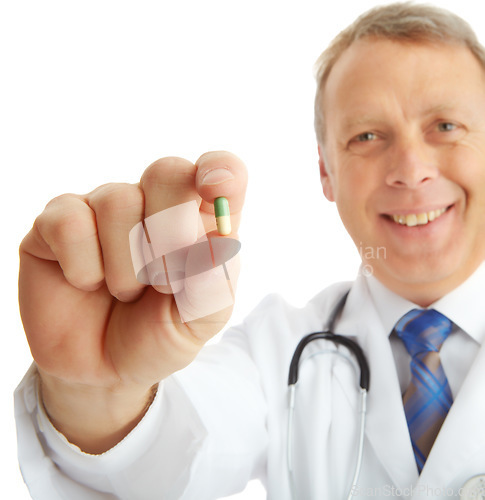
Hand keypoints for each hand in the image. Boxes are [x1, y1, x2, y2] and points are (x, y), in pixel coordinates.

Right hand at [18, 151, 246, 451]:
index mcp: (199, 221)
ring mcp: (103, 209)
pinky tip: (86, 283)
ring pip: (117, 200)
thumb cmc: (157, 336)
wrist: (102, 370)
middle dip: (169, 233)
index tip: (214, 191)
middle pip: (167, 172)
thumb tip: (221, 242)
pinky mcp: (57, 222)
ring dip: (125, 264)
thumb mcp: (197, 323)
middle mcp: (153, 204)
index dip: (221, 170)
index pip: (221, 170)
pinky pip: (69, 222)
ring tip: (126, 292)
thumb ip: (213, 287)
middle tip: (164, 283)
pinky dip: (83, 265)